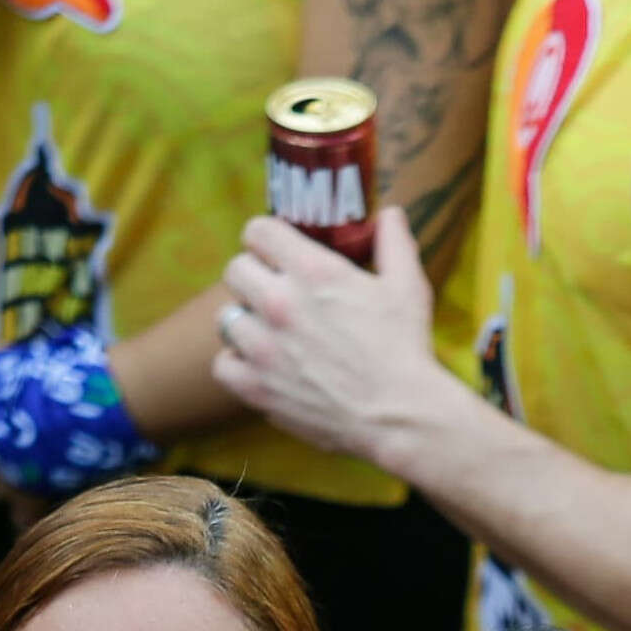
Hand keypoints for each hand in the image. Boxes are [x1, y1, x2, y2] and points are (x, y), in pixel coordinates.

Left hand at [214, 212, 447, 466]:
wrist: (398, 416)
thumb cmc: (404, 350)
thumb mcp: (408, 287)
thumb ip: (394, 243)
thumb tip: (390, 213)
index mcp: (312, 271)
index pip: (257, 231)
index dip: (265, 239)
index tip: (275, 252)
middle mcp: (280, 303)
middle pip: (234, 270)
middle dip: (253, 276)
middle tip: (272, 292)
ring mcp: (263, 347)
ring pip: (224, 317)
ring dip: (244, 321)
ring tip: (266, 332)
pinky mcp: (256, 387)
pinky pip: (222, 364)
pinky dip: (237, 364)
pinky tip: (259, 365)